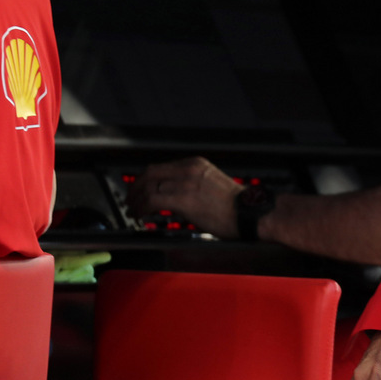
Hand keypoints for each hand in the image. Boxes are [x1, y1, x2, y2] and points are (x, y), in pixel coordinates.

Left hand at [127, 157, 242, 238]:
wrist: (250, 212)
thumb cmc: (236, 205)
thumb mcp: (212, 183)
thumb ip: (192, 184)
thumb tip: (173, 197)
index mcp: (195, 164)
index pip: (161, 167)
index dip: (145, 179)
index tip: (139, 190)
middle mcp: (188, 169)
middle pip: (150, 173)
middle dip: (135, 187)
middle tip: (130, 199)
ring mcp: (185, 183)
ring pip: (148, 187)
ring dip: (136, 200)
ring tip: (133, 210)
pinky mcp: (183, 200)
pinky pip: (152, 200)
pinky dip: (141, 208)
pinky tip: (140, 215)